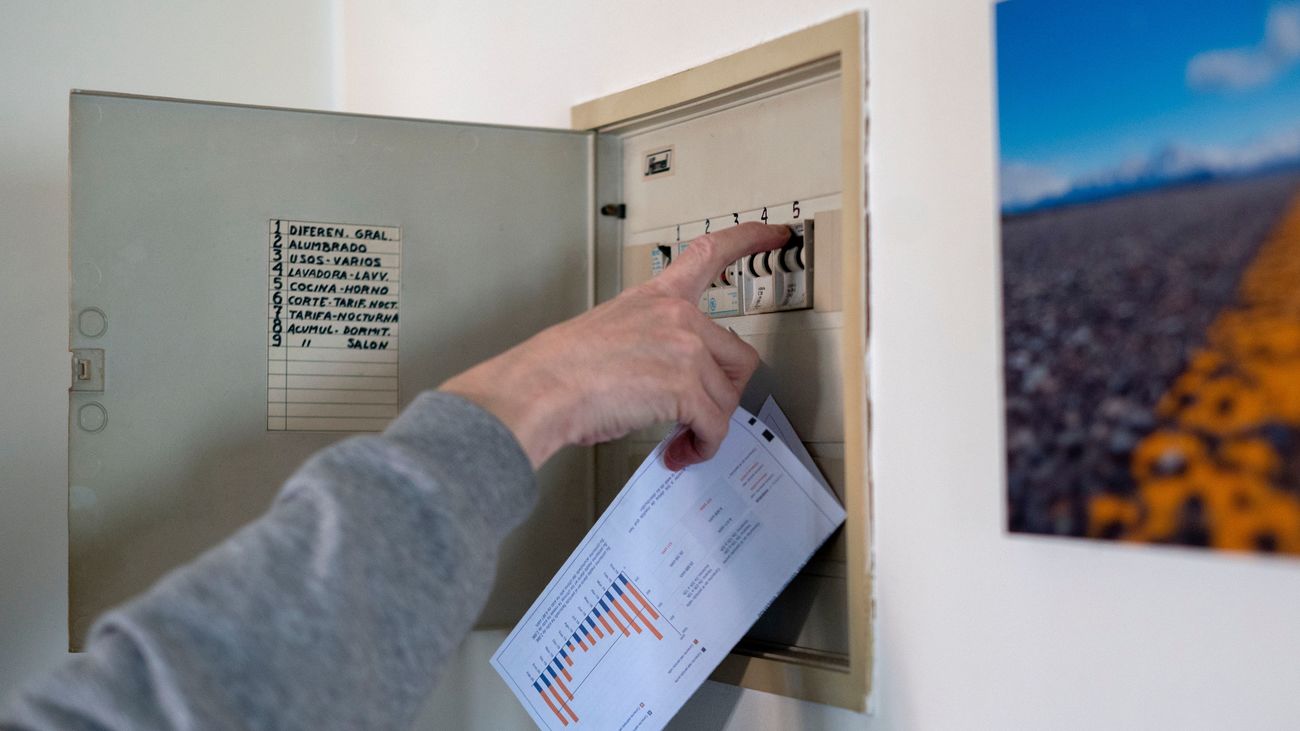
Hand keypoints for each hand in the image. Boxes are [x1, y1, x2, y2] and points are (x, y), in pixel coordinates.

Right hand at [439, 222, 790, 470]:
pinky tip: (681, 453)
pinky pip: (714, 425)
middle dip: (723, 393)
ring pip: (726, 397)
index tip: (775, 233)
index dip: (749, 239)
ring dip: (707, 427)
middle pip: (738, 357)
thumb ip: (649, 344)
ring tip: (680, 441)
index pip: (710, 254)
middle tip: (699, 416)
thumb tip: (664, 384)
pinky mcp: (685, 385)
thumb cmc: (558, 370)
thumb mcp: (608, 333)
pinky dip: (702, 447)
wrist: (539, 389)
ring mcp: (684, 348)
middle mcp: (677, 316)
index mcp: (656, 297)